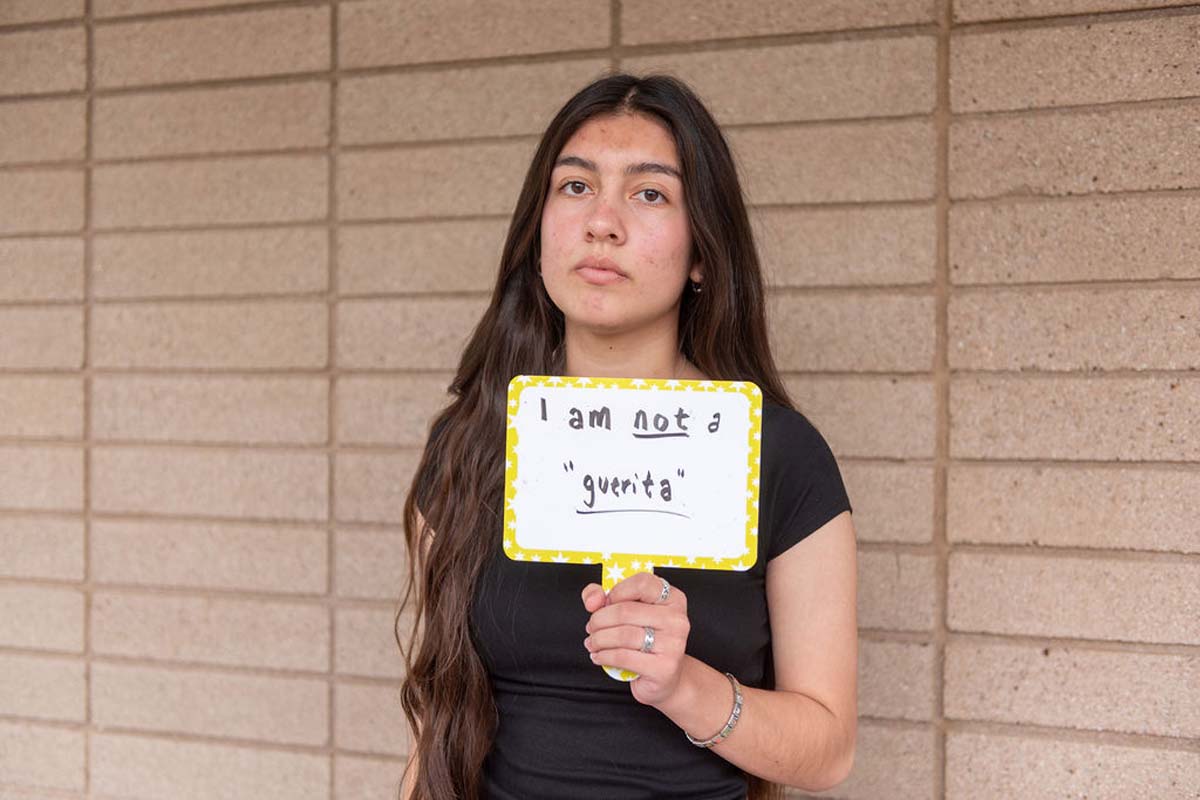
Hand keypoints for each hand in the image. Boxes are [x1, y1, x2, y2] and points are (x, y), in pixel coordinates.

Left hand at [581, 572, 689, 706]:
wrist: (665, 676)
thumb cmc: (646, 641)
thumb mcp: (628, 612)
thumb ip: (603, 597)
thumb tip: (592, 600)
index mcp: (672, 599)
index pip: (642, 583)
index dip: (616, 592)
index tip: (605, 603)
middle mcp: (677, 619)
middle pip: (626, 611)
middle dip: (599, 620)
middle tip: (592, 627)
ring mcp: (673, 644)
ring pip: (623, 635)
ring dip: (599, 639)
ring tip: (593, 642)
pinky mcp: (664, 667)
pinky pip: (623, 657)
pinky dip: (604, 656)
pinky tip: (599, 656)